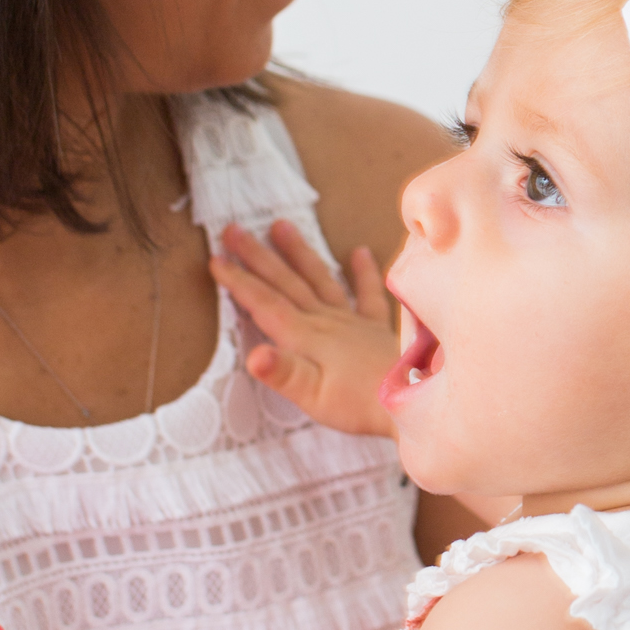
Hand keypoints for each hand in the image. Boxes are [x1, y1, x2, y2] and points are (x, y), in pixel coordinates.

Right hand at [215, 218, 398, 434]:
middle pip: (286, 283)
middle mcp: (325, 321)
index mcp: (304, 337)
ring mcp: (352, 322)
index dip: (238, 281)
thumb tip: (252, 354)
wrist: (413, 398)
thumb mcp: (312, 395)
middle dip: (257, 256)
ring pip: (319, 279)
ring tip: (281, 226)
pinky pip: (367, 294)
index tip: (215, 259)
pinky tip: (359, 252)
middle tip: (232, 229)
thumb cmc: (359, 403)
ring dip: (298, 253)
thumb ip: (282, 372)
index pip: (264, 303)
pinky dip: (363, 272)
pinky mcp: (376, 329)